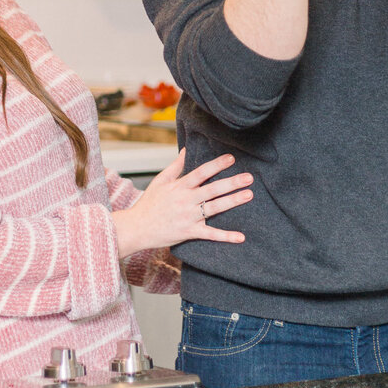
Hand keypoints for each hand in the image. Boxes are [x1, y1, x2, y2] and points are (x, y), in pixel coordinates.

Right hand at [112, 150, 252, 258]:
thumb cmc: (149, 203)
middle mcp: (186, 200)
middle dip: (232, 182)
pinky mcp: (190, 232)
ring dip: (233, 201)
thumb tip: (185, 150)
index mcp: (179, 186)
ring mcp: (189, 217)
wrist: (138, 228)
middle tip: (249, 177)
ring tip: (248, 194)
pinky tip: (240, 237)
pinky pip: (210, 234)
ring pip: (215, 208)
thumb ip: (175, 166)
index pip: (201, 172)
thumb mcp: (160, 181)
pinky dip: (226, 236)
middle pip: (213, 189)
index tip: (231, 158)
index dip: (217, 165)